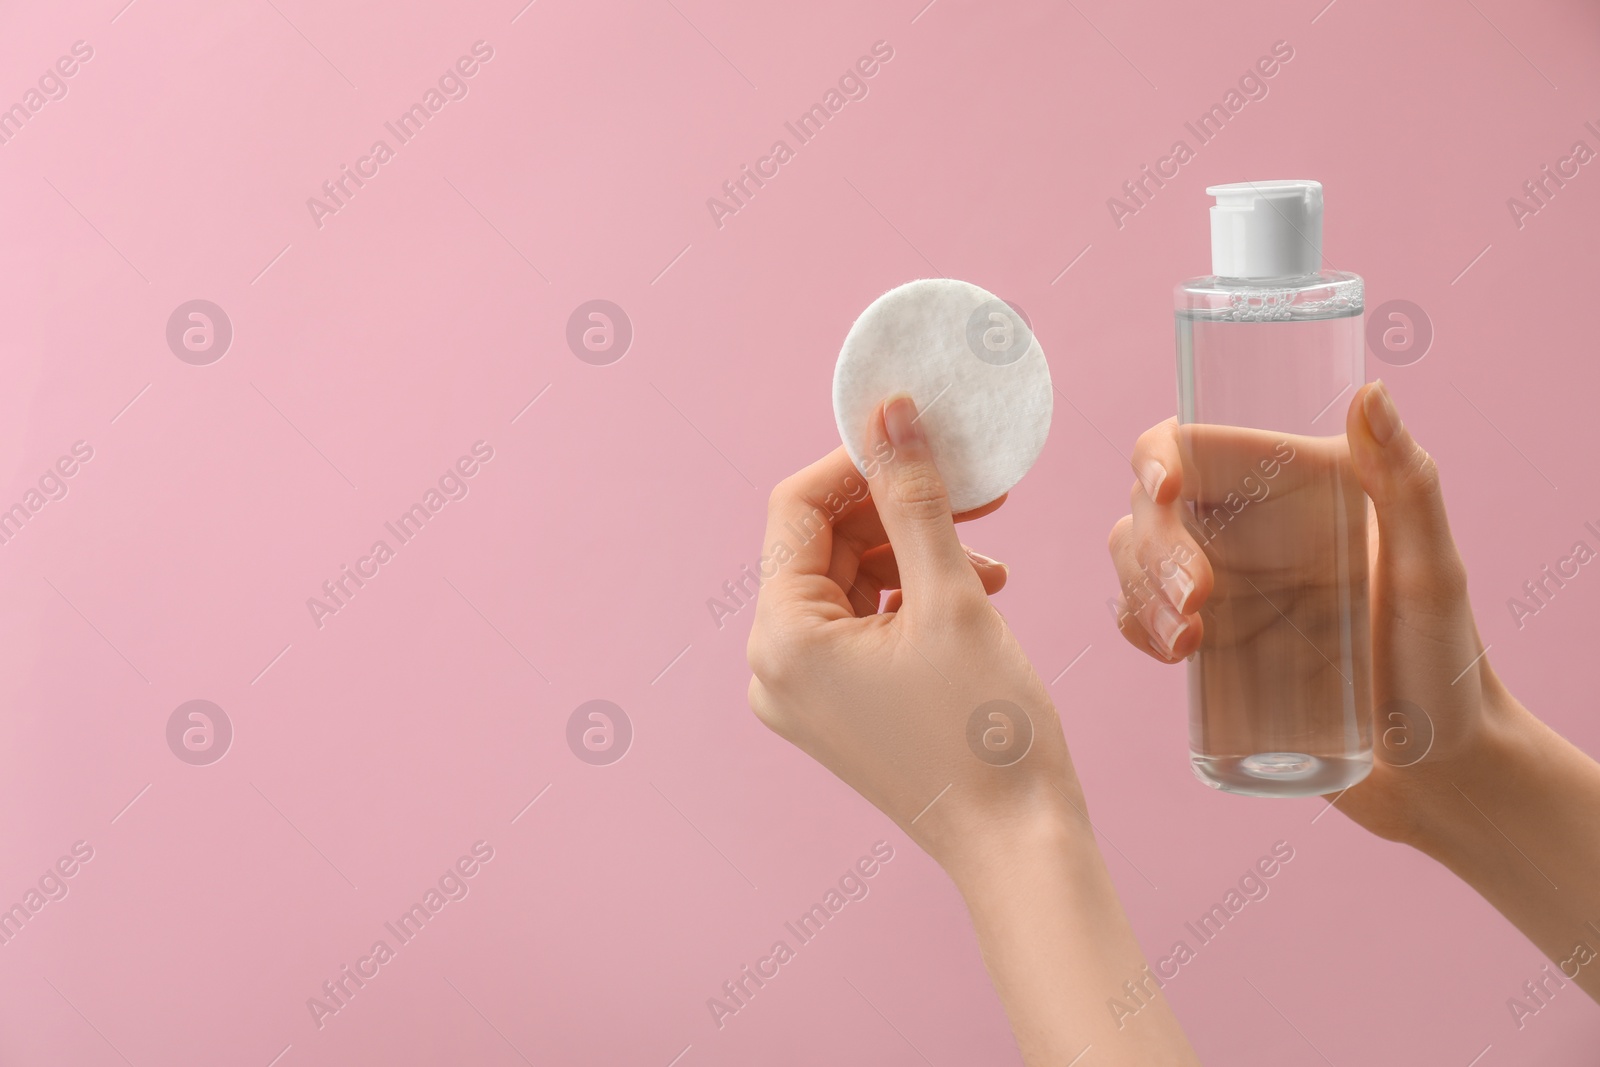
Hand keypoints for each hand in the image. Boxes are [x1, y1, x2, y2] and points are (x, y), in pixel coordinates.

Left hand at [749, 395, 1200, 1064]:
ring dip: (911, 549)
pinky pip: (862, 624)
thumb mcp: (954, 596)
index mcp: (781, 639)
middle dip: (894, 507)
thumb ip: (916, 497)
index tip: (920, 436)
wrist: (1020, 846)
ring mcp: (804, 693)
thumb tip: (891, 410)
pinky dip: (912, 595)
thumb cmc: (987, 735)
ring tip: (985, 554)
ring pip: (847, 580)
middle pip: (821, 543)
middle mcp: (774, 668)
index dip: (859, 461)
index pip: (797, 508)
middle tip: (970, 489)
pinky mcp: (839, 708)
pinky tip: (976, 588)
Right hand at [1107, 381, 1507, 843]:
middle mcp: (1251, 527)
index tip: (1166, 493)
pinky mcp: (1207, 644)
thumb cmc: (1447, 664)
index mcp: (1297, 487)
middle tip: (1199, 605)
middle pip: (1151, 506)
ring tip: (1190, 645)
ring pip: (1133, 558)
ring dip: (1140, 592)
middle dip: (1153, 549)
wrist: (1432, 773)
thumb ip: (1408, 482)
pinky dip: (1136, 626)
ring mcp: (1223, 585)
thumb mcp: (1433, 572)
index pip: (1196, 445)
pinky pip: (1138, 615)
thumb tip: (1369, 392)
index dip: (1158, 458)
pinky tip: (1175, 656)